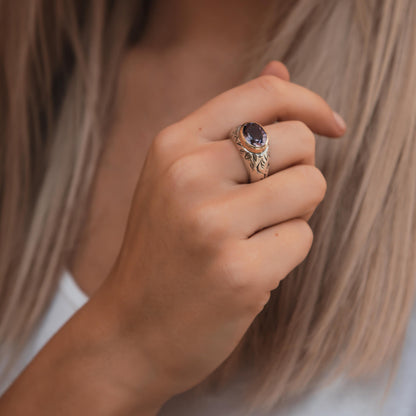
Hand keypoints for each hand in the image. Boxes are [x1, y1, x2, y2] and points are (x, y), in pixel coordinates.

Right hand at [103, 61, 345, 400]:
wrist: (131, 330)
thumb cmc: (163, 252)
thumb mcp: (180, 176)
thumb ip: (233, 124)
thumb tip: (280, 70)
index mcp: (174, 145)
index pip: (263, 95)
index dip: (309, 102)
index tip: (333, 126)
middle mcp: (189, 175)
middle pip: (299, 141)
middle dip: (298, 172)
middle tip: (263, 205)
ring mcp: (212, 225)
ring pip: (310, 187)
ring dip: (294, 214)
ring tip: (252, 237)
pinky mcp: (239, 273)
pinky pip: (302, 239)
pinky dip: (286, 254)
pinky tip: (249, 270)